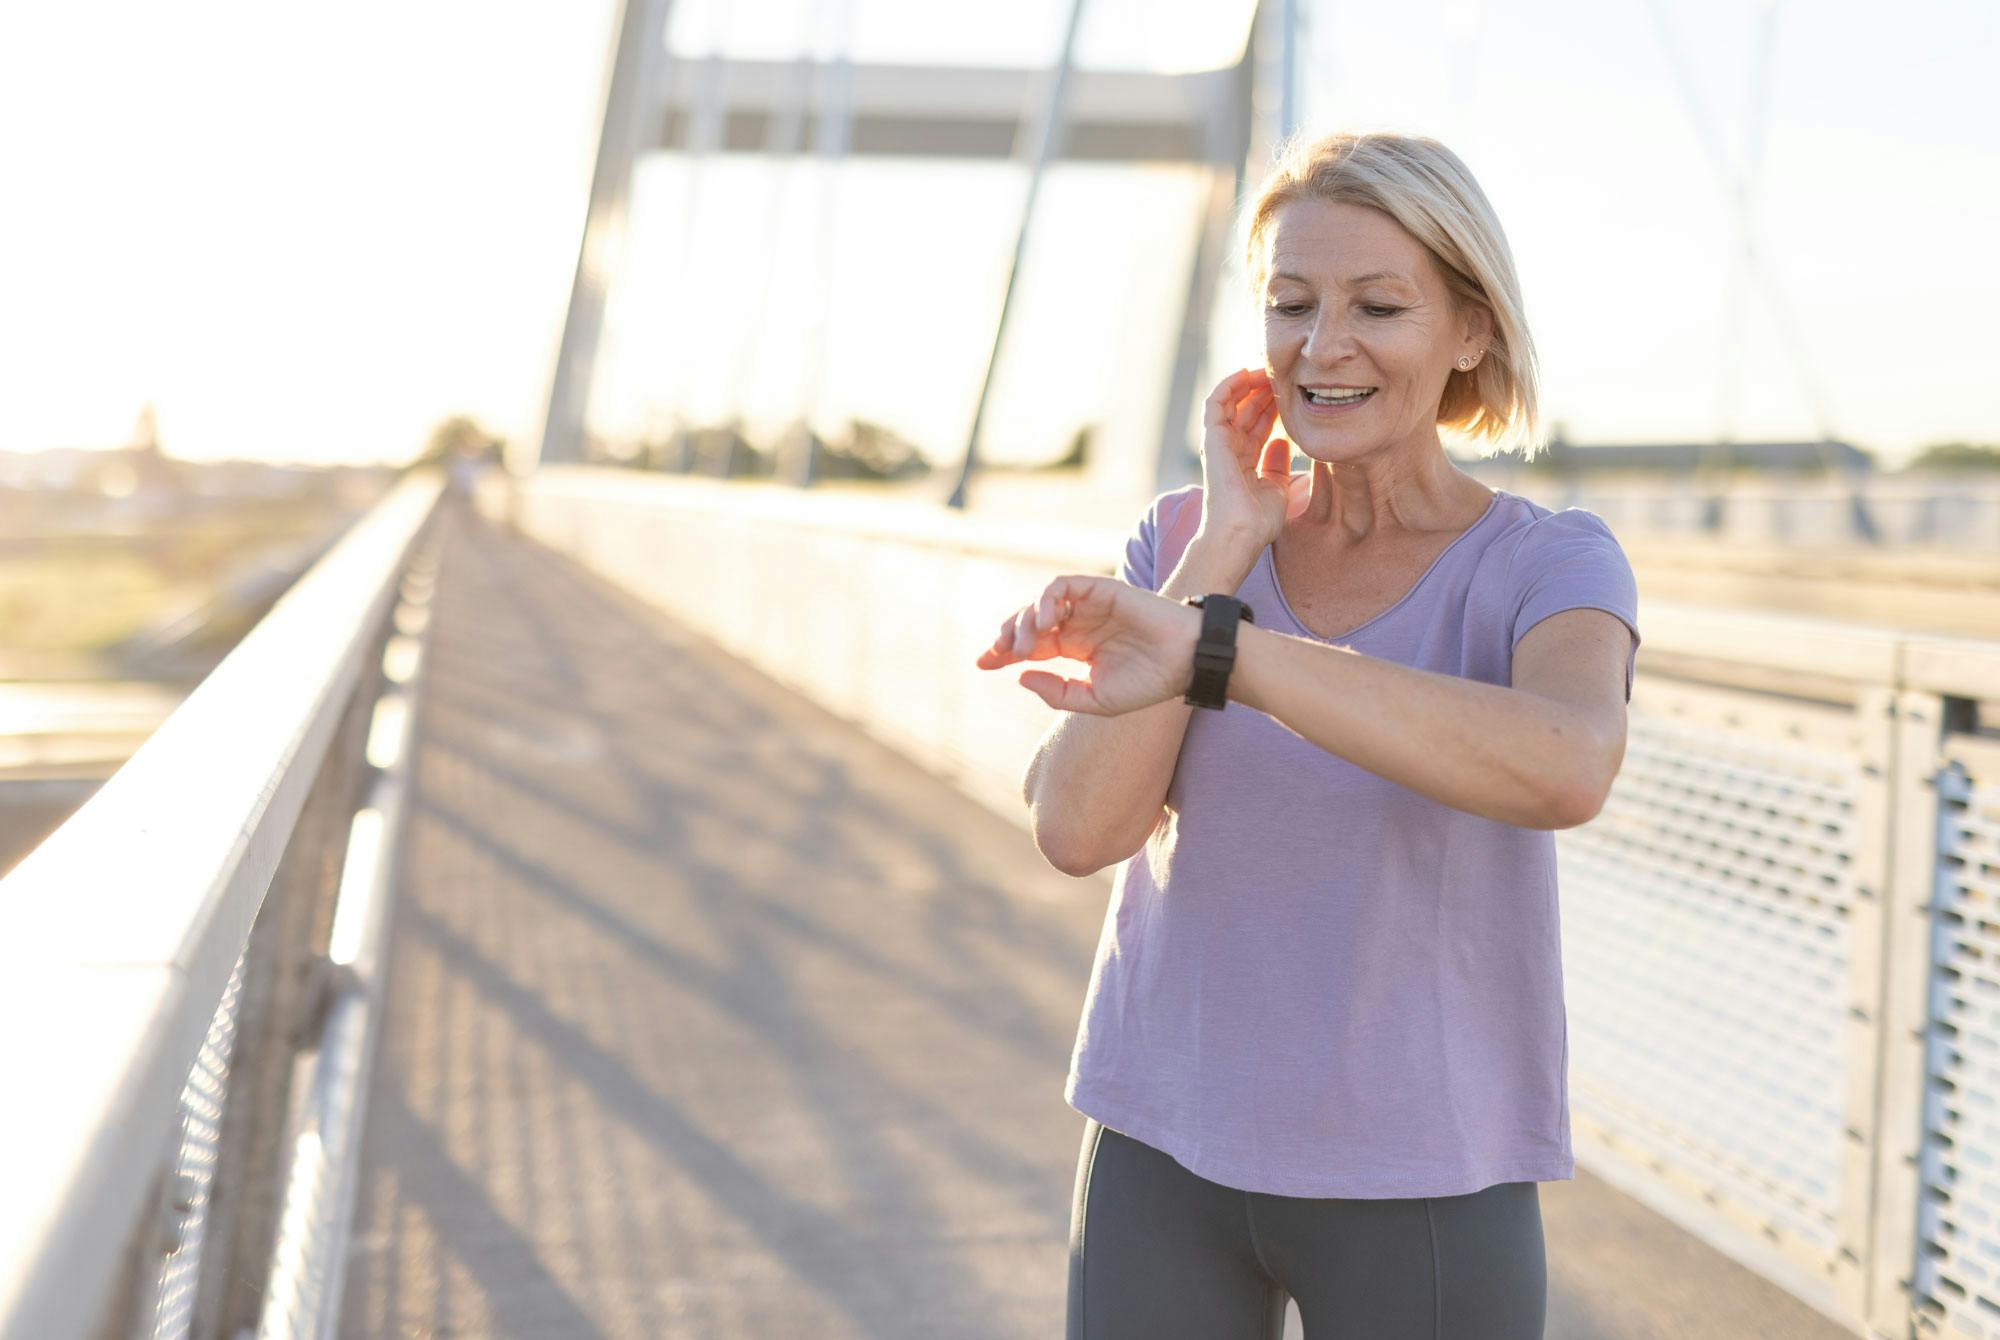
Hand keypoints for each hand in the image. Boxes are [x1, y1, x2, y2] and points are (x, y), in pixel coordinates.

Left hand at [973, 574, 1201, 715]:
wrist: (1185, 662)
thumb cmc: (1148, 683)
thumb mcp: (1095, 699)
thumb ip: (1057, 692)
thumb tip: (1019, 676)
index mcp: (1075, 650)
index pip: (1029, 647)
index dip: (1001, 653)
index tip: (980, 663)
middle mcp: (1078, 625)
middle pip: (1027, 623)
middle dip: (1005, 637)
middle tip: (997, 654)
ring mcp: (1088, 606)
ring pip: (1040, 603)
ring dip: (1023, 621)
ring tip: (1022, 645)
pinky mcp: (1101, 589)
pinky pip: (1062, 587)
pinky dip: (1047, 600)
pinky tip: (1045, 624)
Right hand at [1199, 367, 1304, 547]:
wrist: (1240, 532)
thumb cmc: (1257, 521)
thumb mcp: (1277, 489)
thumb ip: (1278, 465)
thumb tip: (1281, 441)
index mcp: (1244, 463)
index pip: (1258, 427)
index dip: (1274, 408)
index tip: (1292, 394)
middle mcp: (1229, 451)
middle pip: (1246, 412)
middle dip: (1265, 392)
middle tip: (1285, 376)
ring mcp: (1219, 443)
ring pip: (1232, 402)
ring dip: (1249, 384)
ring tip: (1268, 369)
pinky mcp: (1212, 437)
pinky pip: (1216, 402)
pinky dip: (1229, 384)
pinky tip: (1247, 372)